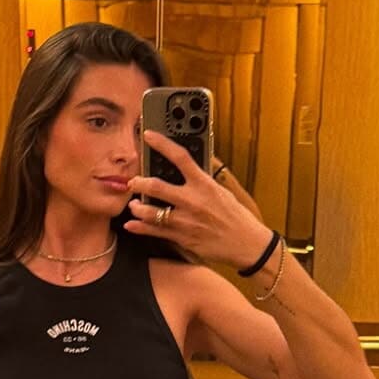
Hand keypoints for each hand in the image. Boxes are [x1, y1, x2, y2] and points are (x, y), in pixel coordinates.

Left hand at [126, 131, 270, 270]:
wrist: (246, 243)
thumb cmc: (236, 217)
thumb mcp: (222, 192)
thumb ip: (202, 181)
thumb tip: (189, 170)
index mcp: (204, 184)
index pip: (180, 157)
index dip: (162, 143)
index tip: (149, 135)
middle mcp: (192, 201)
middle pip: (157, 186)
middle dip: (139, 183)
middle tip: (133, 182)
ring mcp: (186, 221)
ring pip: (151, 212)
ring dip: (137, 208)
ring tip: (134, 205)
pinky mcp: (182, 238)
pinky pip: (155, 232)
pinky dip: (140, 228)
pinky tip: (132, 225)